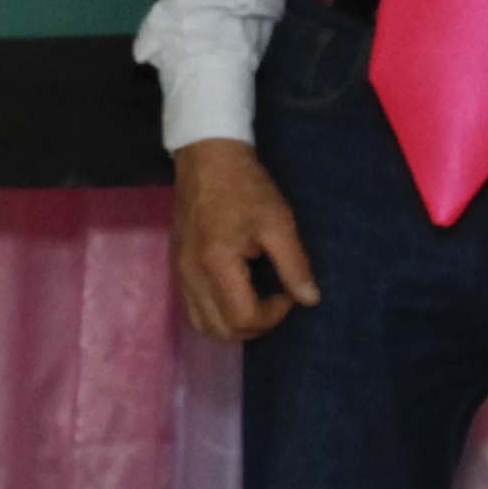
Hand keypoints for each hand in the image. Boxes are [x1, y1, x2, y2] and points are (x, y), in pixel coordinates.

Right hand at [170, 138, 320, 341]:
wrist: (207, 158)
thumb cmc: (246, 186)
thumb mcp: (278, 222)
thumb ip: (294, 265)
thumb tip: (310, 300)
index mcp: (216, 263)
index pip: (243, 318)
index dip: (273, 316)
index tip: (288, 293)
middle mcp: (191, 275)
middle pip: (220, 331)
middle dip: (254, 326)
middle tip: (275, 301)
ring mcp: (180, 274)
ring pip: (203, 326)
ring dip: (234, 325)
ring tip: (257, 301)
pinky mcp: (177, 269)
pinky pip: (194, 309)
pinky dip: (218, 313)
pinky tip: (237, 292)